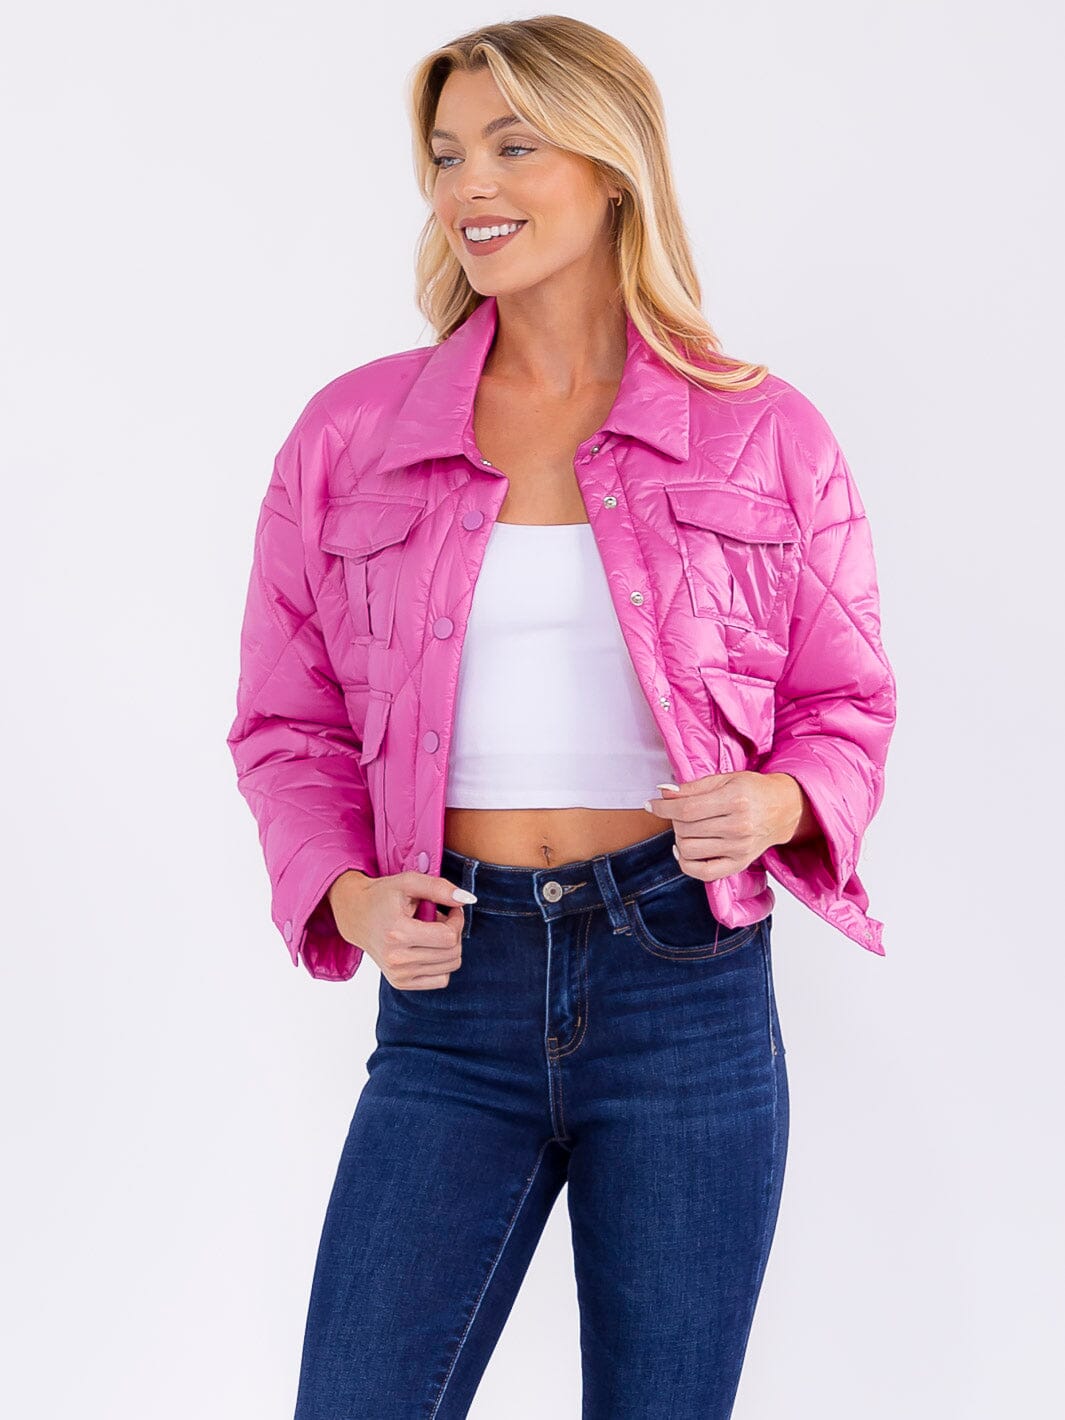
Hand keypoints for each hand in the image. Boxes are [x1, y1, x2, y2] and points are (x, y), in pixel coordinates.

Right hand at [327, 870, 475, 989]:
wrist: (356, 915)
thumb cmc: (383, 896)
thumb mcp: (409, 882)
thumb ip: (439, 888)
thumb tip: (468, 900)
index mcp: (398, 933)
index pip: (449, 937)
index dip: (457, 920)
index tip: (450, 909)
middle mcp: (397, 959)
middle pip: (452, 953)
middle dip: (454, 933)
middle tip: (441, 919)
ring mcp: (398, 974)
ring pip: (450, 967)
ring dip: (448, 947)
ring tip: (432, 932)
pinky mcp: (400, 983)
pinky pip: (441, 980)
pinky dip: (441, 963)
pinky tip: (428, 947)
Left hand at [644, 771, 812, 880]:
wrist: (784, 809)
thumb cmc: (753, 790)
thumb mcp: (725, 779)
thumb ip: (692, 787)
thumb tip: (662, 792)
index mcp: (735, 800)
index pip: (686, 809)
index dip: (663, 807)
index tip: (650, 804)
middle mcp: (738, 827)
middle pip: (686, 829)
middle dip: (673, 818)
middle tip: (678, 811)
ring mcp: (739, 849)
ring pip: (689, 849)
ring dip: (678, 837)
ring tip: (685, 827)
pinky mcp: (739, 864)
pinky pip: (703, 872)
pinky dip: (686, 863)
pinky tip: (684, 849)